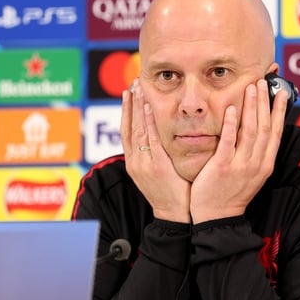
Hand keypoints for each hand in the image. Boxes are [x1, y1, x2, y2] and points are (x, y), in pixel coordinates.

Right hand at [121, 81, 191, 222]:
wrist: (174, 215)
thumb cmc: (170, 193)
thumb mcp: (156, 173)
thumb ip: (153, 155)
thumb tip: (157, 138)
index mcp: (133, 162)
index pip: (126, 131)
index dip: (126, 111)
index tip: (128, 93)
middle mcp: (134, 161)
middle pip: (128, 127)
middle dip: (129, 104)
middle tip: (132, 84)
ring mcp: (143, 163)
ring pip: (136, 130)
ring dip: (136, 107)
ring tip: (137, 89)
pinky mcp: (156, 166)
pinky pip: (150, 140)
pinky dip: (147, 123)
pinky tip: (146, 108)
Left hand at [189, 79, 286, 223]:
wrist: (217, 217)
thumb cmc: (232, 192)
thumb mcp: (252, 173)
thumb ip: (256, 153)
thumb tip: (260, 129)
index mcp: (265, 164)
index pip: (276, 132)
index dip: (279, 111)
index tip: (280, 92)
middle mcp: (256, 163)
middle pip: (266, 127)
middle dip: (265, 102)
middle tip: (263, 81)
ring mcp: (240, 165)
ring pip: (251, 131)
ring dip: (252, 107)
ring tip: (251, 88)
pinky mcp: (222, 167)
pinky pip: (229, 142)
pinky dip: (231, 124)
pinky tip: (231, 109)